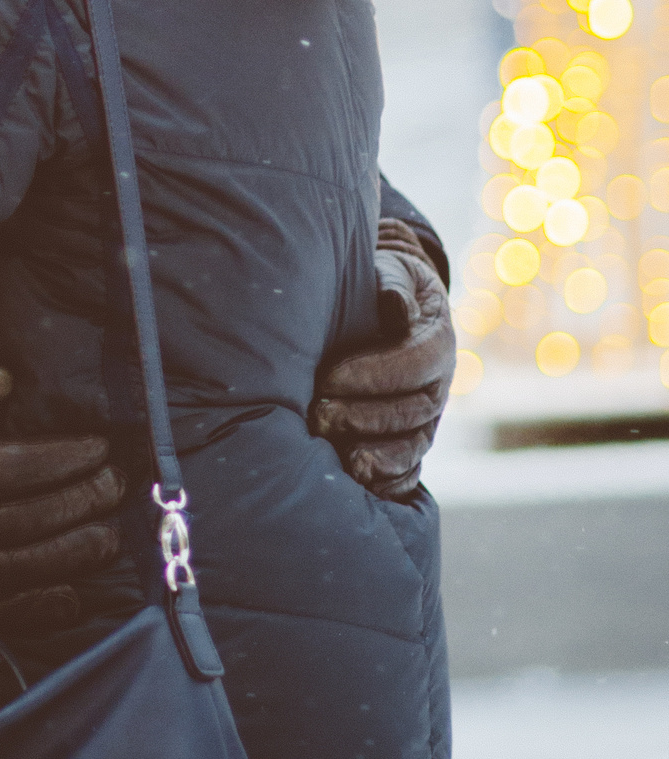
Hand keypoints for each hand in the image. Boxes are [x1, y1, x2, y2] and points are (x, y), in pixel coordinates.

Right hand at [0, 424, 125, 639]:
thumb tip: (3, 382)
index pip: (26, 466)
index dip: (70, 458)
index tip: (101, 449)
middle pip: (37, 515)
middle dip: (85, 500)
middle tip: (119, 487)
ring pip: (28, 563)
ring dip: (75, 551)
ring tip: (109, 538)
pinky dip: (38, 605)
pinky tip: (70, 599)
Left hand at [311, 217, 456, 501]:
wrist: (389, 305)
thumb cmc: (383, 284)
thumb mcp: (390, 272)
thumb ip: (392, 284)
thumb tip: (394, 304)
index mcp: (437, 340)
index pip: (417, 361)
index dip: (376, 373)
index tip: (330, 376)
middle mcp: (439, 384)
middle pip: (413, 410)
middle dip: (365, 416)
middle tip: (319, 416)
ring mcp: (427, 418)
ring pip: (413, 445)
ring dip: (378, 456)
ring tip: (341, 459)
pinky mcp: (410, 441)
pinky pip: (410, 471)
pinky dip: (390, 483)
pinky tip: (361, 487)